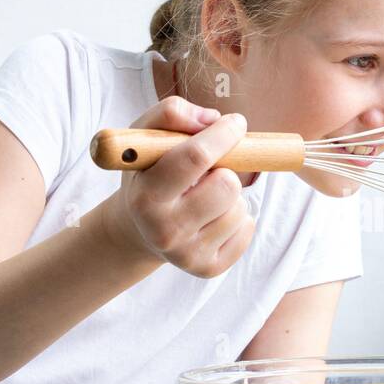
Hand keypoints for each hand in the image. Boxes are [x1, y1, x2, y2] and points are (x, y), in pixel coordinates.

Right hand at [102, 96, 256, 276]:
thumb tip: (212, 119)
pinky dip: (237, 217)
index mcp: (146, 196)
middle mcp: (165, 230)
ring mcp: (187, 254)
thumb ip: (170, 114)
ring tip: (204, 196)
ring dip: (230, 195)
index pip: (195, 157)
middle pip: (227, 185)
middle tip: (208, 173)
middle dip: (225, 170)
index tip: (236, 122)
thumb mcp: (144, 138)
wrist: (137, 230)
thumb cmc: (147, 174)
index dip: (222, 135)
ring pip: (240, 208)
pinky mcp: (208, 268)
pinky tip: (212, 217)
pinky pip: (247, 229)